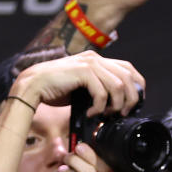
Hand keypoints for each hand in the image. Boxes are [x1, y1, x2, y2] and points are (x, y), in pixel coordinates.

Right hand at [9, 52, 144, 115]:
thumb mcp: (85, 87)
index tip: (134, 104)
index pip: (129, 69)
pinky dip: (99, 106)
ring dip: (115, 105)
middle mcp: (95, 58)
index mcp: (98, 60)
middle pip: (129, 77)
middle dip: (131, 99)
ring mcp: (89, 63)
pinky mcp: (82, 71)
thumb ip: (101, 88)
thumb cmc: (57, 90)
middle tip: (122, 113)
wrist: (33, 86)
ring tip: (105, 114)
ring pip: (119, 85)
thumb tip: (121, 104)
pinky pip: (102, 92)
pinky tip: (91, 112)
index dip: (137, 86)